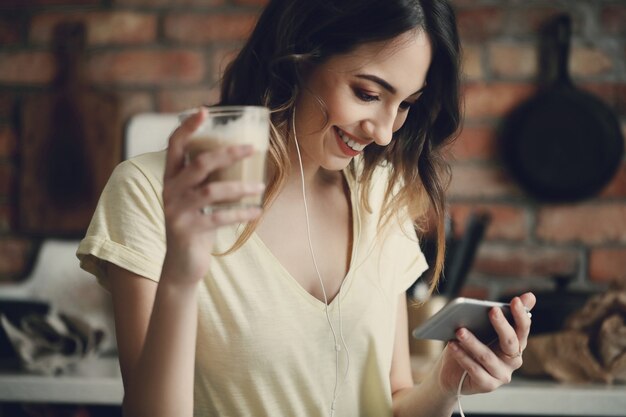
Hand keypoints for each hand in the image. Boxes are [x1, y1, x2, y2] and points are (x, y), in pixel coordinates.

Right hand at [161, 108, 264, 283]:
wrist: (182, 265)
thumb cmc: (196, 224)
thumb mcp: (196, 198)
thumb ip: (207, 179)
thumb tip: (239, 154)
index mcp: (171, 178)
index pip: (174, 146)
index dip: (187, 127)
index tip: (204, 110)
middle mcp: (170, 191)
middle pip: (199, 164)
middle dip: (227, 153)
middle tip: (252, 148)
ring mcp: (176, 211)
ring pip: (211, 191)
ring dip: (240, 187)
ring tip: (261, 187)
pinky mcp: (187, 231)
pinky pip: (219, 218)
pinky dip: (241, 213)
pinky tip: (257, 211)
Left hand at [437, 292, 535, 395]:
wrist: (451, 373)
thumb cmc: (470, 346)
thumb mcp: (483, 327)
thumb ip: (500, 312)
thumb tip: (529, 295)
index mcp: (515, 344)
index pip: (523, 329)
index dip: (521, 315)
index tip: (514, 300)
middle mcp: (513, 360)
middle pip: (510, 342)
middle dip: (501, 325)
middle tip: (491, 310)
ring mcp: (501, 375)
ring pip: (488, 356)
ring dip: (473, 342)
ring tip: (459, 330)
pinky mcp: (487, 385)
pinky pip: (474, 369)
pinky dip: (462, 356)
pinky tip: (452, 345)